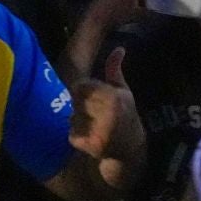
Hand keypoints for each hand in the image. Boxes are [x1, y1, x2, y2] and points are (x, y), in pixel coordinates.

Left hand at [69, 48, 143, 191]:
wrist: (129, 151)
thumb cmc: (125, 117)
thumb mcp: (124, 93)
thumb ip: (115, 70)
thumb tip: (118, 48)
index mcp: (114, 98)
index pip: (80, 87)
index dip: (83, 92)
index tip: (93, 99)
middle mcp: (108, 115)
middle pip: (74, 102)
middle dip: (80, 107)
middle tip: (93, 115)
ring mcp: (99, 132)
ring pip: (71, 118)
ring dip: (76, 122)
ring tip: (92, 127)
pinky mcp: (91, 147)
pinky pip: (71, 136)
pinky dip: (75, 137)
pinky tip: (88, 139)